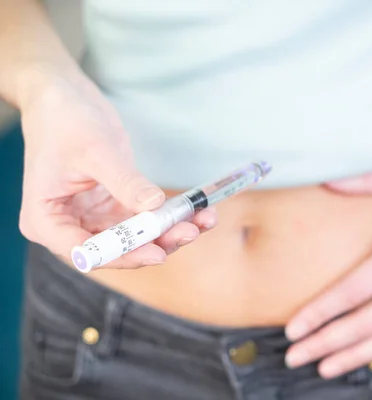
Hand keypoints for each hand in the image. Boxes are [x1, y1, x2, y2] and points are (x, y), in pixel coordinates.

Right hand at [18, 74, 215, 268]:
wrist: (64, 99)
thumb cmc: (65, 121)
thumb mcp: (97, 152)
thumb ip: (126, 183)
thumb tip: (155, 206)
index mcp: (46, 220)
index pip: (87, 252)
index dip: (124, 255)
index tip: (158, 252)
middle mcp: (68, 226)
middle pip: (116, 249)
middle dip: (155, 243)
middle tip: (189, 232)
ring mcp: (92, 219)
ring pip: (134, 238)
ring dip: (168, 232)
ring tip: (201, 221)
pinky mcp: (112, 208)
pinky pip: (142, 220)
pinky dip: (167, 218)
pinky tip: (196, 213)